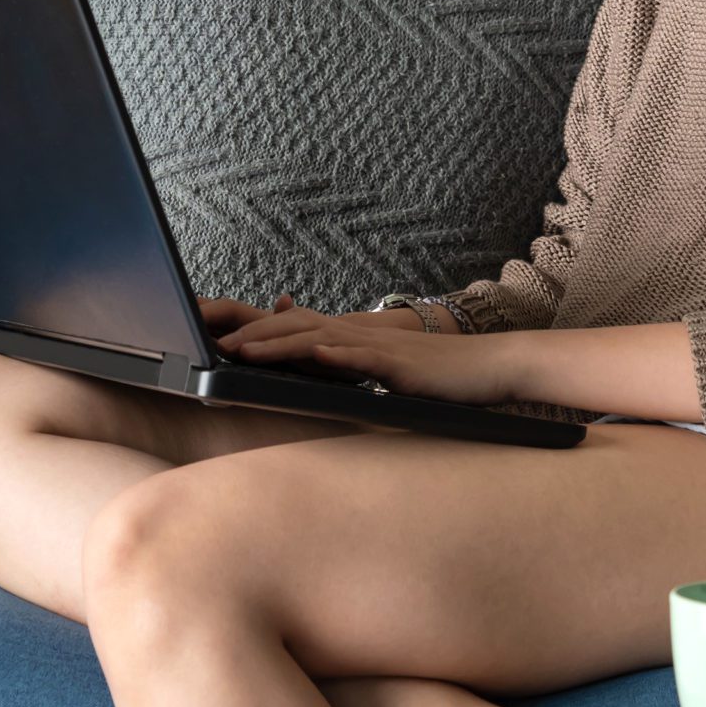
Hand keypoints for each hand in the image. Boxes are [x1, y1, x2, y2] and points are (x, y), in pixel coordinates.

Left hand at [210, 300, 518, 406]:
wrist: (490, 368)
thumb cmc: (440, 378)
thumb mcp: (388, 373)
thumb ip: (355, 370)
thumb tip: (322, 373)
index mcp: (354, 341)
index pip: (297, 330)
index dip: (258, 334)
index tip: (221, 344)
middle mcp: (362, 337)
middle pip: (297, 328)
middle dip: (253, 336)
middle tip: (214, 346)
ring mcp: (381, 349)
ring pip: (321, 340)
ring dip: (279, 344)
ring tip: (243, 351)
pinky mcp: (402, 366)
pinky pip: (365, 357)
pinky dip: (336, 354)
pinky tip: (313, 356)